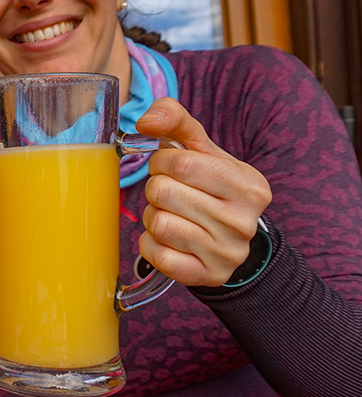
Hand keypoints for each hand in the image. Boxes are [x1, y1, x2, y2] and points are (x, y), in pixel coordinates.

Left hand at [134, 98, 271, 286]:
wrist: (230, 241)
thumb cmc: (211, 187)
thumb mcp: (202, 150)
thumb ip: (175, 120)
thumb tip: (146, 120)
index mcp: (249, 186)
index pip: (182, 163)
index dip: (162, 161)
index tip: (169, 166)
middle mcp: (243, 222)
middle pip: (163, 192)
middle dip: (156, 187)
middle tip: (171, 193)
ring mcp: (226, 253)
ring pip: (157, 223)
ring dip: (153, 215)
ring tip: (172, 214)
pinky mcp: (205, 276)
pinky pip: (155, 254)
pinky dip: (151, 243)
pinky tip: (169, 239)